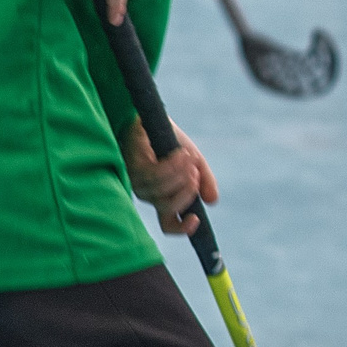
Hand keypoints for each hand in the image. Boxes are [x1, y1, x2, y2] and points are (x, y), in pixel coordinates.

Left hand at [121, 116, 217, 233]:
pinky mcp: (134, 166)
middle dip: (187, 193)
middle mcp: (149, 195)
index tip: (196, 220)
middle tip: (196, 174)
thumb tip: (212, 201)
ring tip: (189, 158)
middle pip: (168, 208)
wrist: (152, 117)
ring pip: (162, 190)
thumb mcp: (194, 161)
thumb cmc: (169, 140)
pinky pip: (155, 173)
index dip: (181, 228)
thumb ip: (204, 180)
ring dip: (181, 175)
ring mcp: (139, 182)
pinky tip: (182, 154)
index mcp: (164, 198)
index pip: (169, 224)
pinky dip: (172, 165)